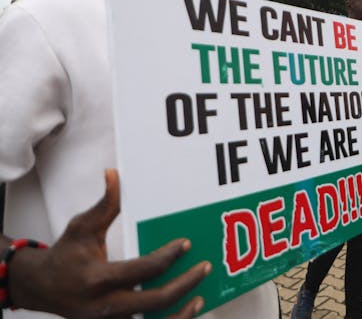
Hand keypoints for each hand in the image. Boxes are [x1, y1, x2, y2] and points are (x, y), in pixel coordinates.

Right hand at [8, 169, 209, 318]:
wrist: (40, 288)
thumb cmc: (65, 255)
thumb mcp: (81, 228)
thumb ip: (104, 204)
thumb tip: (114, 174)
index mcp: (97, 279)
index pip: (141, 270)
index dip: (167, 257)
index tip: (186, 244)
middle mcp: (104, 306)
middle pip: (153, 302)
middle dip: (184, 285)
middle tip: (204, 268)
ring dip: (181, 315)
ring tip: (201, 298)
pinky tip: (185, 312)